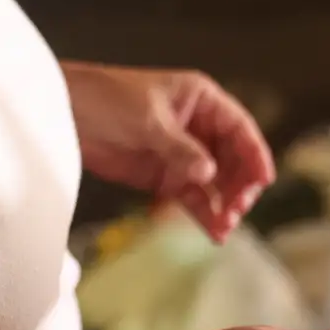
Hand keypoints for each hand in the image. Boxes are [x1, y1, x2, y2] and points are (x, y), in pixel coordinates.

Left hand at [62, 63, 274, 240]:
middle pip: (232, 160)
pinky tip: (213, 232)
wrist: (65, 113)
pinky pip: (192, 197)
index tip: (264, 179)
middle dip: (238, 185)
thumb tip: (209, 174)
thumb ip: (179, 148)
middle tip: (237, 208)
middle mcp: (198, 127)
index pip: (239, 128)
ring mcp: (182, 154)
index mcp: (202, 100)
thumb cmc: (107, 98)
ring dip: (223, 204)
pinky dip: (203, 214)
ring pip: (215, 183)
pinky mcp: (164, 177)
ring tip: (225, 227)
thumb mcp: (147, 120)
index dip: (254, 153)